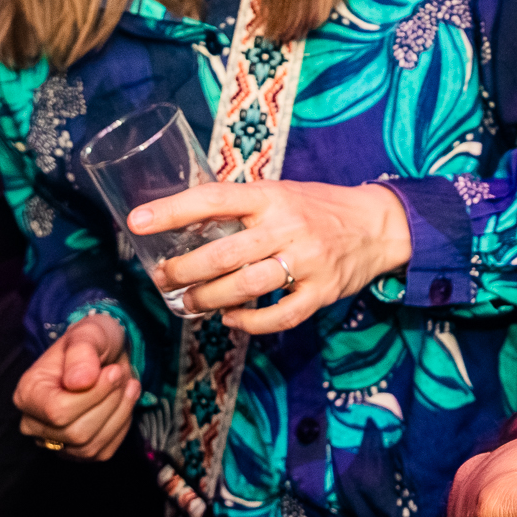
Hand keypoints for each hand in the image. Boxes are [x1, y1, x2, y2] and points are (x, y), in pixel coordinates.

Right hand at [13, 313, 137, 459]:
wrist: (103, 353)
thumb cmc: (93, 341)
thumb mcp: (88, 333)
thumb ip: (82, 352)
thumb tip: (79, 382)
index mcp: (28, 393)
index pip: (58, 411)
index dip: (94, 395)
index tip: (114, 371)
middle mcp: (33, 423)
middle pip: (77, 433)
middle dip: (110, 402)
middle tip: (122, 374)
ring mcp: (54, 441)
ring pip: (90, 447)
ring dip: (120, 413)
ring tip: (127, 384)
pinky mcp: (76, 452)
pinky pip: (103, 451)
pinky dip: (121, 426)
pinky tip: (124, 401)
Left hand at [131, 180, 409, 334]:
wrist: (380, 225)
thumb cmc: (320, 207)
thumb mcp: (282, 193)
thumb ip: (243, 208)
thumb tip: (184, 223)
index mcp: (273, 196)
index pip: (214, 199)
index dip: (173, 210)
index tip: (137, 221)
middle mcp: (288, 226)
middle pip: (223, 254)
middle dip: (183, 271)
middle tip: (163, 279)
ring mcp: (307, 261)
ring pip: (245, 287)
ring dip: (209, 300)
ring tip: (191, 304)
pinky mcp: (322, 292)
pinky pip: (278, 316)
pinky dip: (248, 322)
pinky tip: (232, 319)